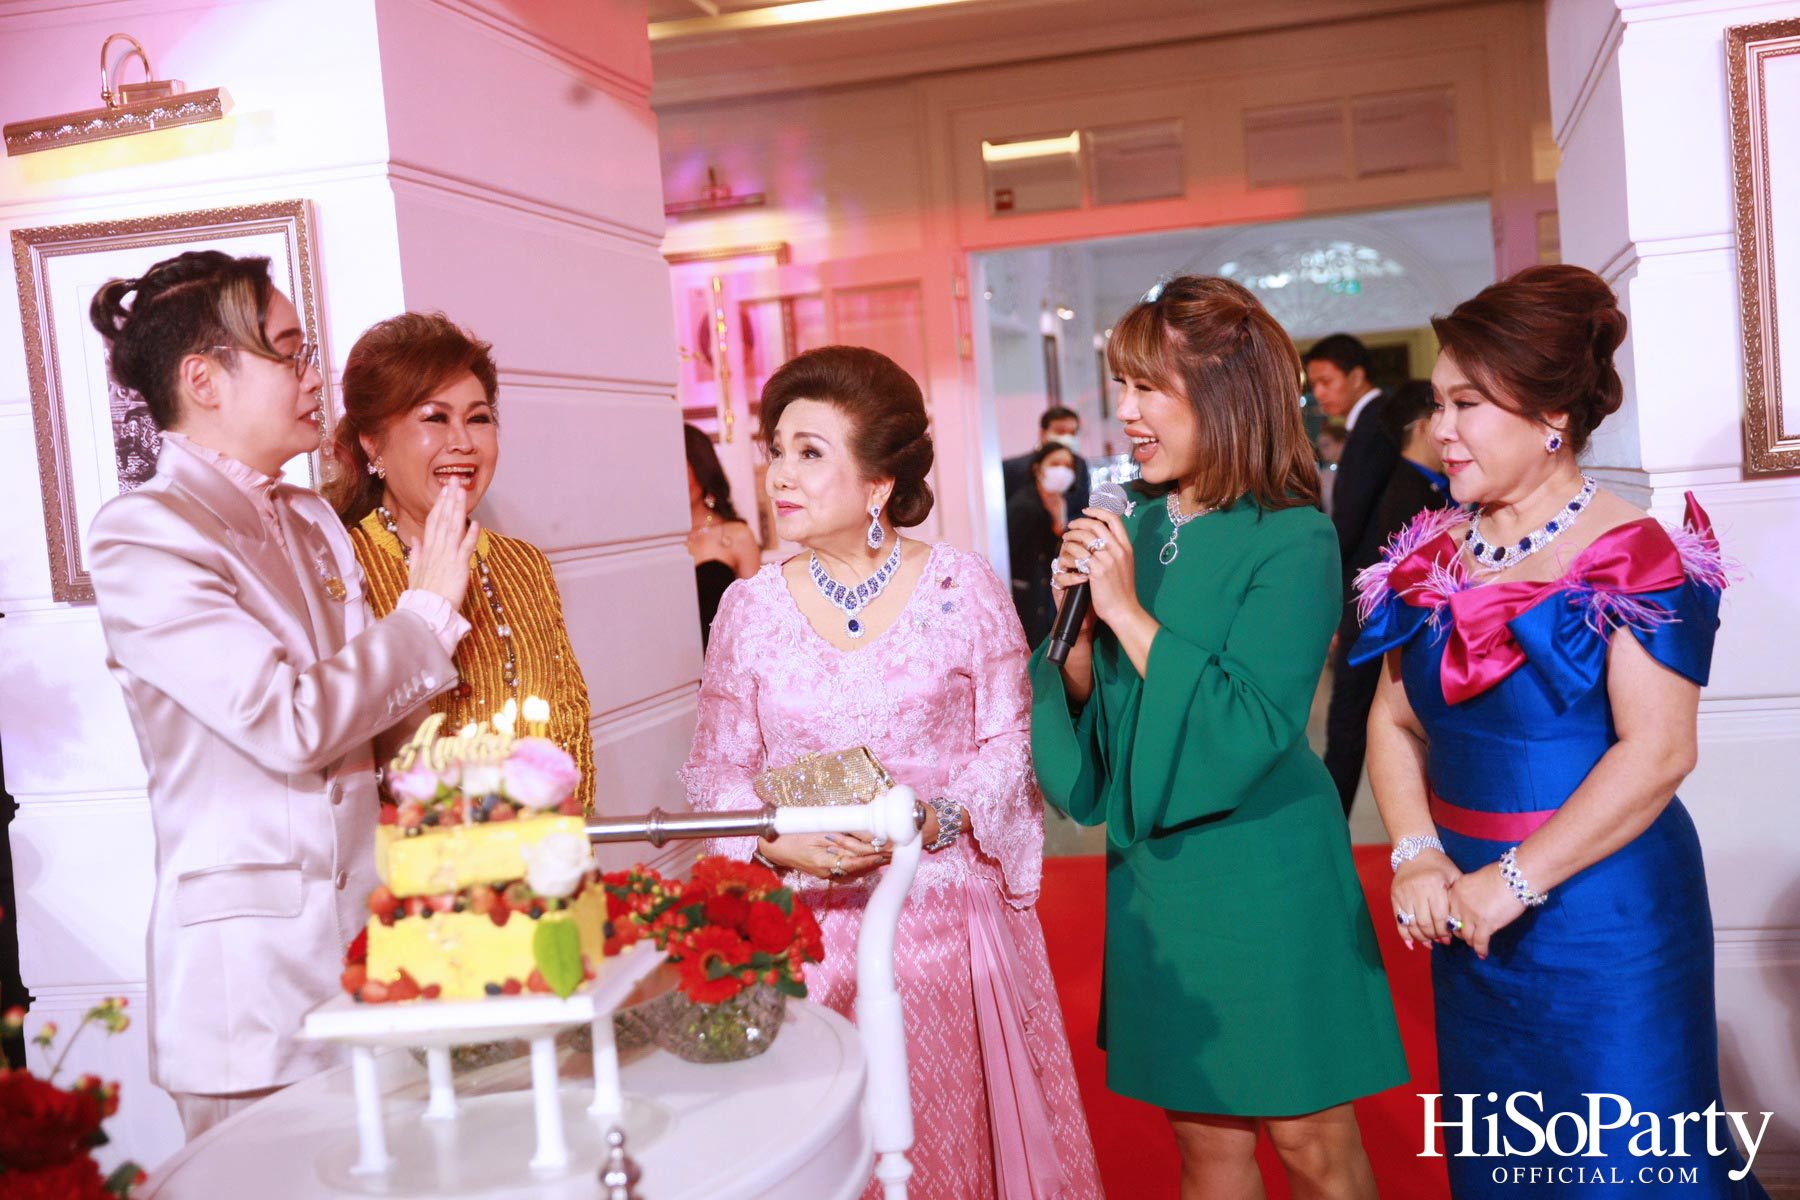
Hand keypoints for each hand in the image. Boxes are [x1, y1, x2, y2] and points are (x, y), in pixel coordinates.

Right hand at [406, 484, 480, 607]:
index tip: (444, 490)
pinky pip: (465, 547)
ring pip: (453, 528)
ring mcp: (447, 557)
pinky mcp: (458, 567)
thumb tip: (416, 540)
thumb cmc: (421, 595)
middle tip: (454, 480)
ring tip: (462, 492)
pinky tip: (475, 522)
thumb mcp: (414, 572)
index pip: (433, 522)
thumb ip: (416, 554)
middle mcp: (436, 550)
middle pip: (442, 519)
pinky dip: (471, 535)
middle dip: (448, 499)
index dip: (439, 505)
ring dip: (458, 509)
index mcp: (426, 550)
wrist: (425, 612)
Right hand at [759, 833, 888, 881]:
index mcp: (826, 862)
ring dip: (871, 862)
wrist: (772, 847)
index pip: (856, 862)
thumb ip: (842, 834)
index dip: (873, 857)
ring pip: (855, 870)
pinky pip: (846, 869)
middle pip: (859, 867)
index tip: (887, 852)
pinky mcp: (825, 872)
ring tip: (889, 856)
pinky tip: (871, 860)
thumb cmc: (791, 836)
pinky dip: (860, 864)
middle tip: (895, 853)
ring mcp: (826, 874)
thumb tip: (866, 833)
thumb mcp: (818, 830)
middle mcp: (828, 872)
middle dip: (877, 859)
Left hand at [1051, 508, 1139, 627]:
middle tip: (1070, 526)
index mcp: (1127, 547)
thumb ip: (1116, 550)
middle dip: (1080, 522)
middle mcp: (1119, 550)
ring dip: (1072, 535)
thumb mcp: (1125, 565)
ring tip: (1066, 539)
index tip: (1087, 511)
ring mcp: (1108, 560)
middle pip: (1096, 524)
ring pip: (1085, 537)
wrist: (1124, 609)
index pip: (1114, 519)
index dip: (1098, 510)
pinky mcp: (1097, 571)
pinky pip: (1079, 553)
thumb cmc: (1122, 590)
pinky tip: (1066, 553)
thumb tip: (1101, 538)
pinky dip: (1070, 550)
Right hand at [1391, 849, 1461, 950]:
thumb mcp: (1453, 874)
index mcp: (1434, 885)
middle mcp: (1417, 890)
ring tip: (1429, 943)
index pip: (1439, 916)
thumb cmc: (1438, 865)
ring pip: (1412, 924)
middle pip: (1425, 923)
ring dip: (1421, 937)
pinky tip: (1412, 944)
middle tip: (1441, 941)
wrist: (1415, 851)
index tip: (1449, 937)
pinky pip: (1399, 921)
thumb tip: (1464, 920)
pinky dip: (1405, 935)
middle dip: (1434, 936)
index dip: (1444, 930)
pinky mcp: (1395, 897)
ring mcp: (1404, 894)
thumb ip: (1458, 895)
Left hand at [1444, 863, 1524, 957]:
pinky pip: (1479, 942)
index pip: (1447, 911)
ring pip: (1466, 936)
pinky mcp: (1486, 924)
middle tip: (1467, 936)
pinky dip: (1481, 949)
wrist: (1516, 876)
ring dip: (1471, 942)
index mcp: (1456, 891)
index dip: (1453, 920)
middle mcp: (1459, 904)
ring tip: (1475, 945)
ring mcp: (1471, 915)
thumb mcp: (1475, 880)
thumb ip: (1468, 893)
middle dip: (1460, 932)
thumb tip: (1470, 904)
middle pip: (1454, 925)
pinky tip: (1483, 954)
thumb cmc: (1501, 875)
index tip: (1458, 925)